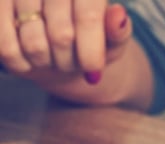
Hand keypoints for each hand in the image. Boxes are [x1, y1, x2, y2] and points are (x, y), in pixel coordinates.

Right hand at [0, 1, 131, 83]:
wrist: (58, 44)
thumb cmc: (91, 41)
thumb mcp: (112, 40)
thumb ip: (118, 31)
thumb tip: (118, 15)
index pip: (87, 17)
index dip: (91, 50)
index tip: (93, 72)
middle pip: (61, 35)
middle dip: (70, 61)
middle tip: (72, 62)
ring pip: (34, 45)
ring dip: (47, 63)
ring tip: (53, 57)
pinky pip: (6, 48)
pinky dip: (22, 64)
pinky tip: (31, 60)